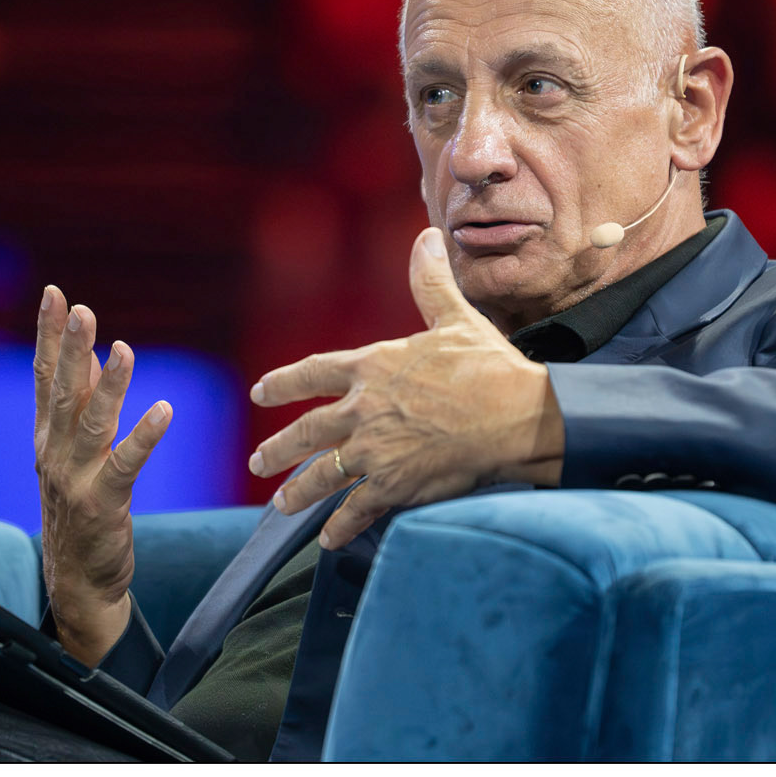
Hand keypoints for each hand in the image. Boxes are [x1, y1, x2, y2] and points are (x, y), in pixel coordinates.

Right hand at [34, 285, 171, 666]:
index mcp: (46, 437)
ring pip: (92, 423)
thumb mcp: (74, 452)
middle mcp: (54, 453)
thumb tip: (91, 353)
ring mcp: (76, 479)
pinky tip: (164, 410)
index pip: (44, 376)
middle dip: (69, 348)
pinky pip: (126, 464)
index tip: (54, 293)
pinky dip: (144, 436)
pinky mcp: (104, 504)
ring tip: (123, 348)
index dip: (47, 334)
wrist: (79, 580)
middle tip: (80, 309)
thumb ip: (81, 404)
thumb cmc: (81, 508)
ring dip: (109, 384)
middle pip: (62, 392)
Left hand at [248, 227, 564, 548]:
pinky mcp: (394, 485)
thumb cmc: (489, 367)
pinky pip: (357, 510)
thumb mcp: (455, 318)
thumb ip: (430, 282)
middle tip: (258, 461)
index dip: (282, 383)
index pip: (312, 373)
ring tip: (282, 504)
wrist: (517, 415)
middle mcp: (363, 410)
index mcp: (372, 367)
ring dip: (298, 492)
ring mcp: (375, 451)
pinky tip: (328, 539)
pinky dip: (340, 527)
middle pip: (306, 432)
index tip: (260, 393)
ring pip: (323, 476)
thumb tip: (425, 237)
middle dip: (277, 448)